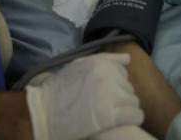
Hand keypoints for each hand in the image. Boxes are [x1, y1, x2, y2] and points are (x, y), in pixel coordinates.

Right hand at [25, 53, 143, 139]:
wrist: (44, 114)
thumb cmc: (60, 90)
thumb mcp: (79, 66)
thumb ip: (105, 60)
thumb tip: (128, 59)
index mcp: (99, 63)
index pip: (123, 71)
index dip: (115, 83)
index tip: (104, 92)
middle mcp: (106, 76)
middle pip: (128, 87)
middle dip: (120, 96)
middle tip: (103, 105)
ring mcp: (109, 96)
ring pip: (133, 101)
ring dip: (125, 108)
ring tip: (111, 114)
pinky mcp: (110, 117)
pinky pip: (135, 115)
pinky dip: (133, 119)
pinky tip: (123, 121)